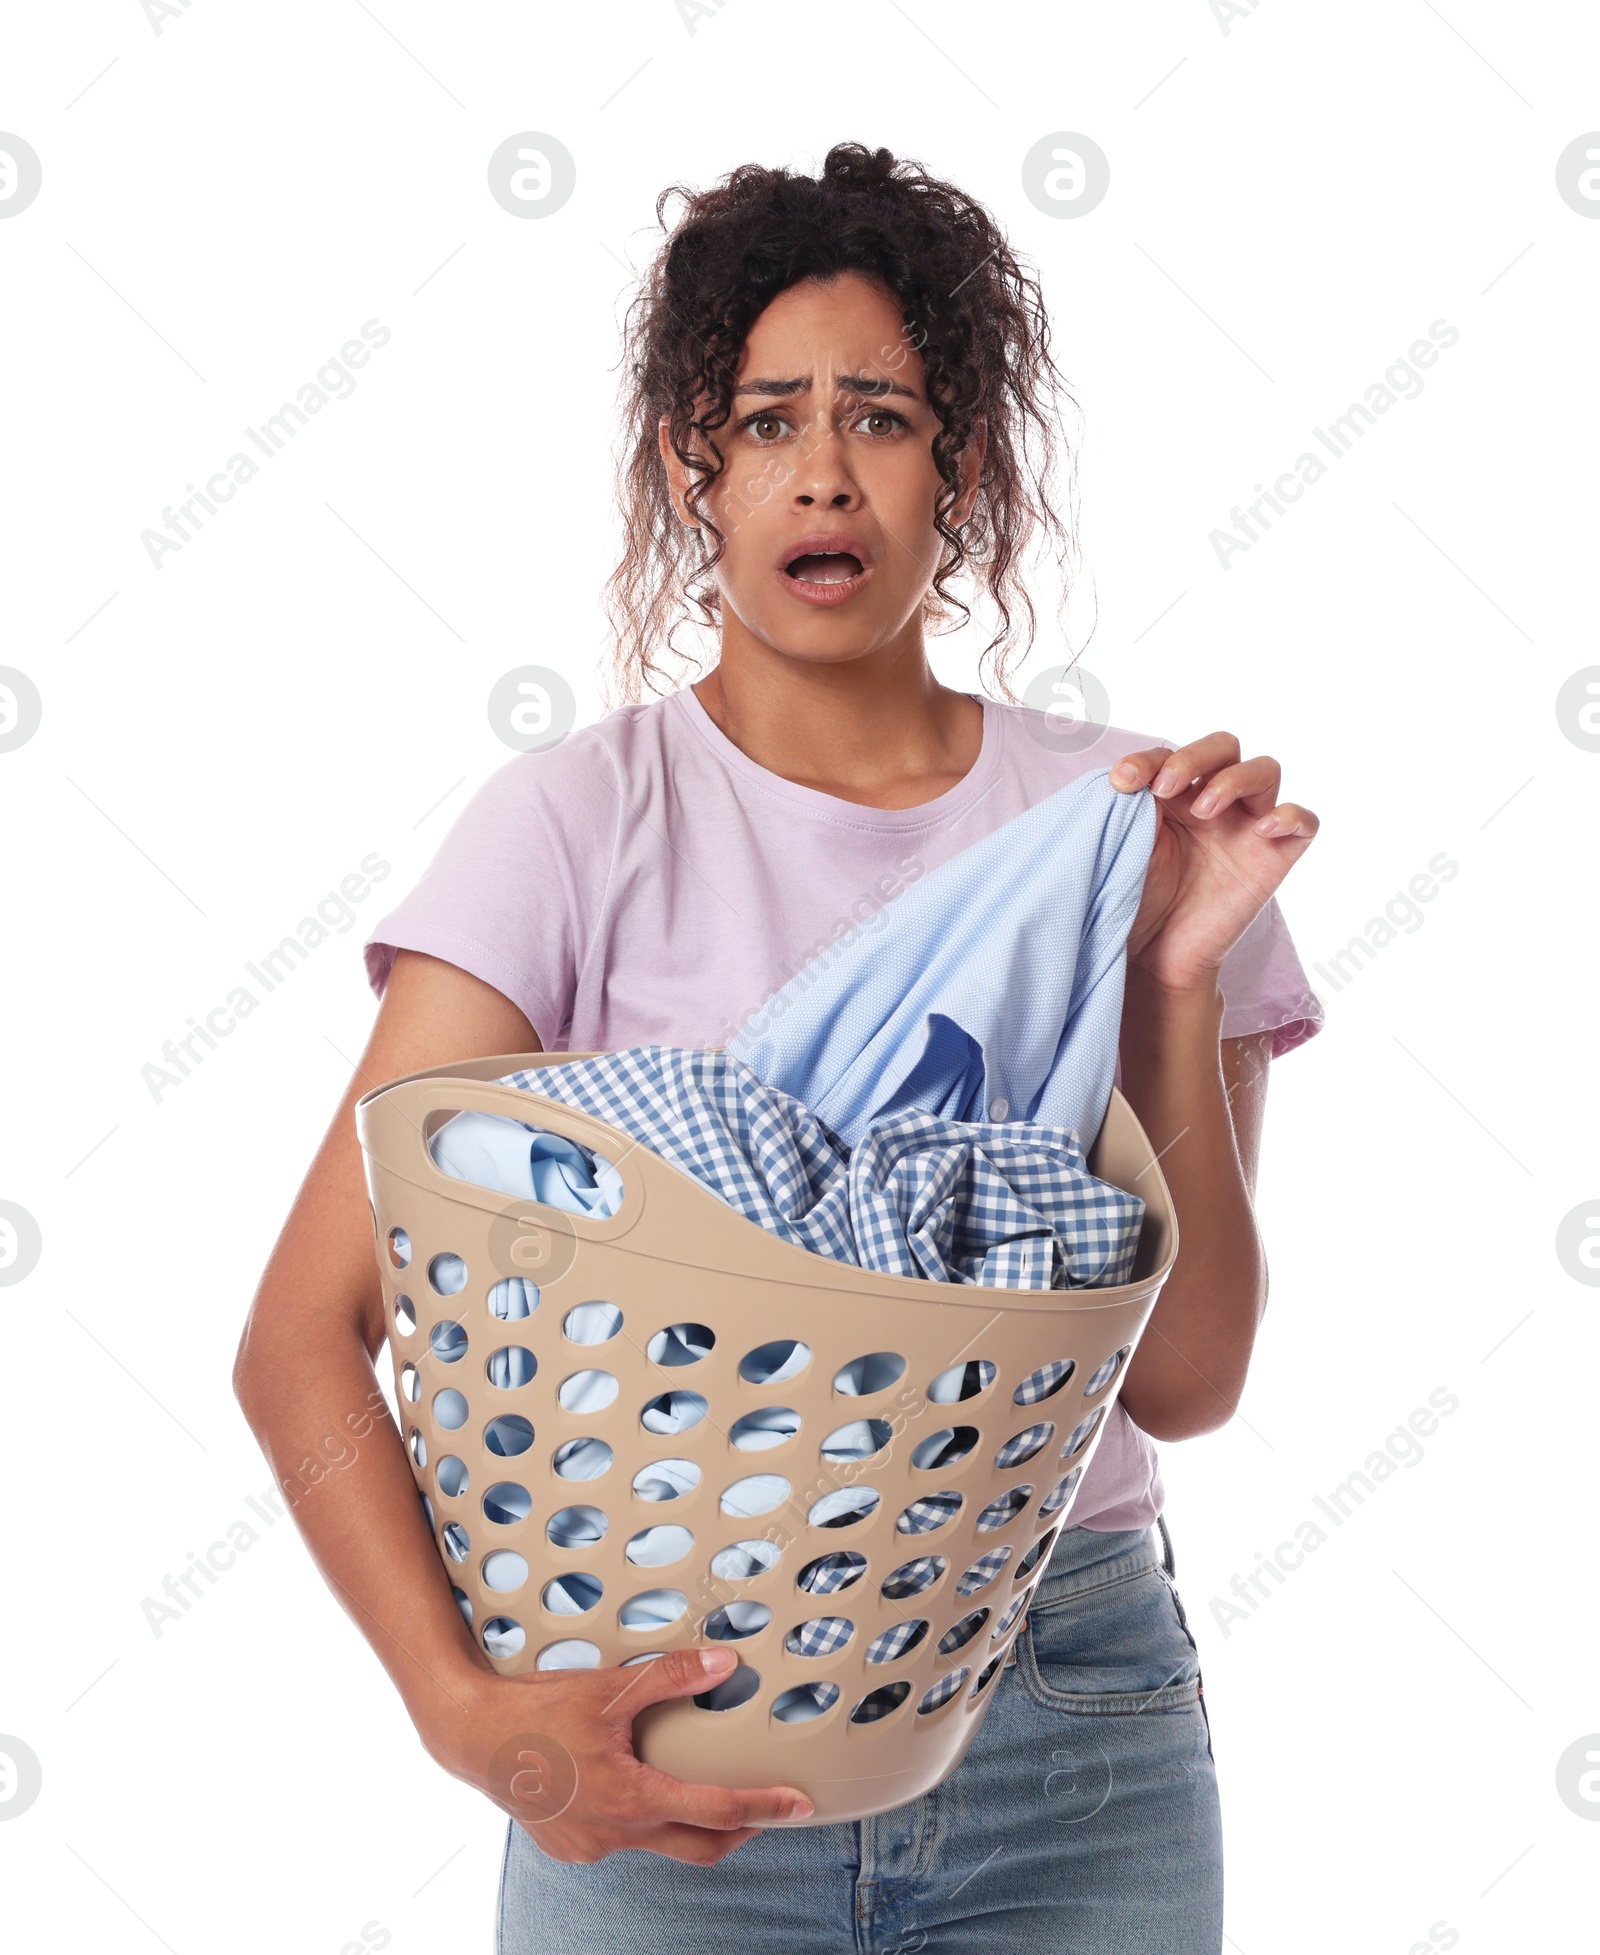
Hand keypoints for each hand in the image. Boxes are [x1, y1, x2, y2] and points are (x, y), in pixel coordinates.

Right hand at [421, 1645, 813, 1864]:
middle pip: (697, 1847)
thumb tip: (725, 1665)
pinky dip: (638, 1820)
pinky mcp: (570, 1847)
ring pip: (656, 1844)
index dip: (765, 1808)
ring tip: (697, 1786)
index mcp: (632, 1799)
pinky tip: (631, 1787)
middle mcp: (615, 1834)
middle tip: (767, 1810)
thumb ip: (671, 1677)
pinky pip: (619, 1841)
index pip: (717, 1812)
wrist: (470, 1737)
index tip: (799, 1805)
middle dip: (739, 1831)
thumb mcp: (609, 1688)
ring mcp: (590, 1847)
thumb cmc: (536, 1712)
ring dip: (683, 1822)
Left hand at [1109, 732, 1317, 993]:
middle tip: (1165, 788)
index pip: (1171, 754)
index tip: (1122, 782)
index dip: (1147, 759)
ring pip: (1265, 770)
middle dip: (1194, 757)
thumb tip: (1129, 777)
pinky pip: (1305, 822)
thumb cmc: (1134, 898)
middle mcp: (1214, 804)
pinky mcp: (1275, 857)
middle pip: (1224, 747)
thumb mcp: (1122, 846)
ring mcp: (1247, 827)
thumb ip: (1129, 808)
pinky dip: (1292, 814)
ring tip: (1202, 811)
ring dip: (1233, 780)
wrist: (1154, 955)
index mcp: (1174, 795)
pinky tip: (1264, 827)